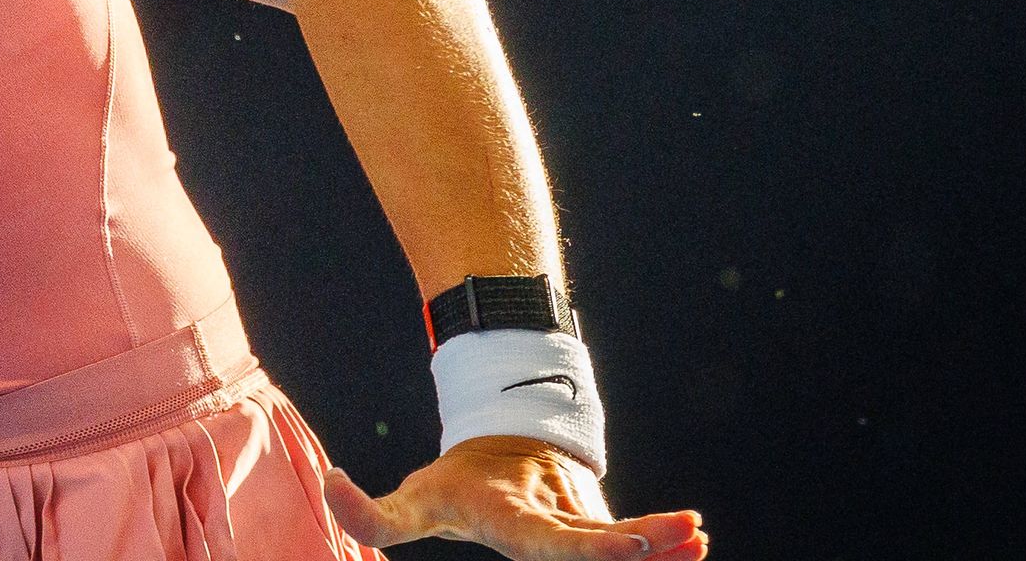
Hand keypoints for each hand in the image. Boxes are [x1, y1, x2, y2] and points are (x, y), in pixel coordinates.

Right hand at [324, 435, 706, 559]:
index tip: (630, 545)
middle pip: (606, 560)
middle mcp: (558, 551)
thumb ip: (373, 514)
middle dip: (649, 557)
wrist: (492, 473)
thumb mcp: (415, 500)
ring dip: (667, 549)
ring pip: (631, 554)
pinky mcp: (602, 532)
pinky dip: (668, 540)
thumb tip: (330, 488)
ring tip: (695, 535)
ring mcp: (584, 542)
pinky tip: (695, 535)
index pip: (560, 549)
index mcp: (519, 538)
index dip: (595, 550)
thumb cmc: (456, 489)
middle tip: (689, 541)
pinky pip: (640, 543)